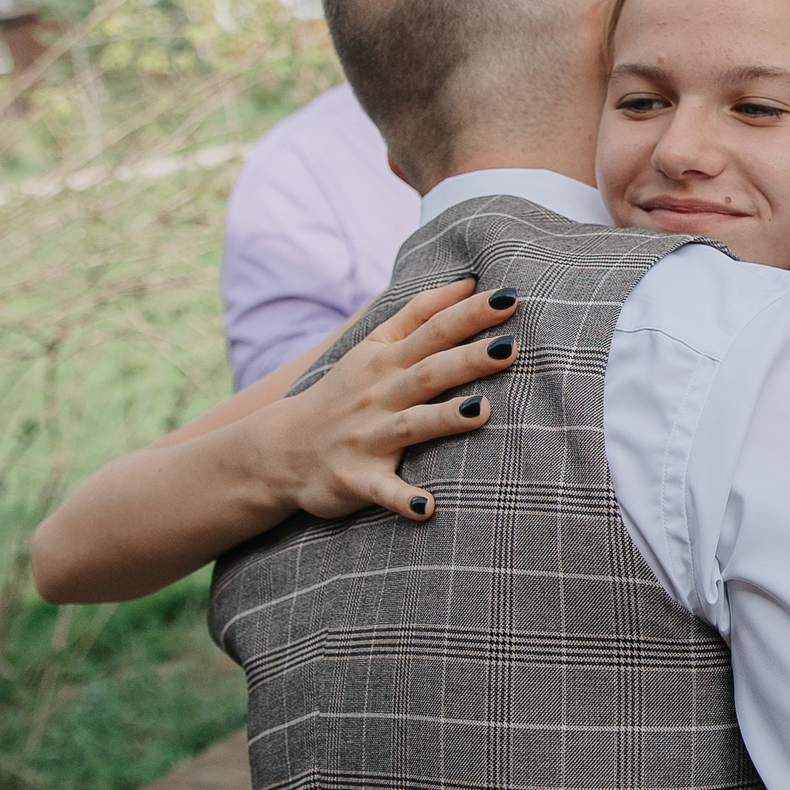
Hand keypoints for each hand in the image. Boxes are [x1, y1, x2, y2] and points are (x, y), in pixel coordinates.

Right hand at [251, 279, 520, 521]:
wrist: (280, 449)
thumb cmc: (345, 392)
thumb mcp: (374, 347)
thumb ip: (419, 313)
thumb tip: (469, 281)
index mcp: (387, 361)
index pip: (432, 330)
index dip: (469, 314)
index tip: (508, 298)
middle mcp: (379, 396)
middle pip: (428, 373)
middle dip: (468, 359)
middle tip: (509, 348)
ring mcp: (367, 438)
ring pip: (411, 425)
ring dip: (444, 419)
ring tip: (482, 411)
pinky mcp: (356, 479)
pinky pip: (381, 491)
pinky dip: (402, 499)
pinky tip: (426, 508)